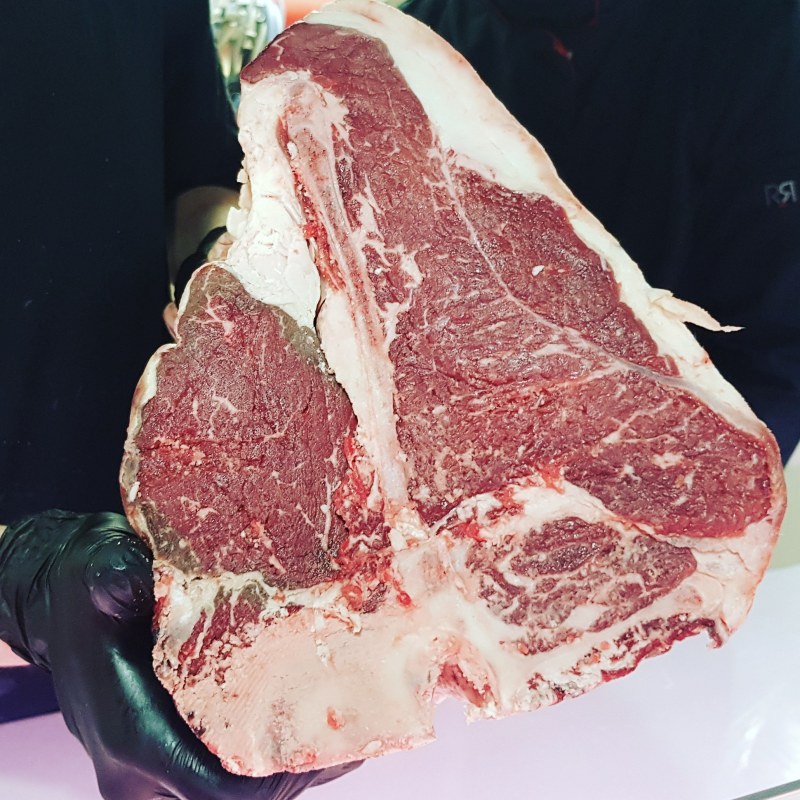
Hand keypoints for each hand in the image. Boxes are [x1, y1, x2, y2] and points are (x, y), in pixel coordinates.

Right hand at [0, 510, 358, 798]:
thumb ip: (112, 579)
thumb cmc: (86, 588)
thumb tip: (124, 580)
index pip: (210, 789)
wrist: (61, 602)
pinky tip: (315, 724)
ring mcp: (153, 771)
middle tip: (349, 728)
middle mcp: (140, 771)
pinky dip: (275, 759)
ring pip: (234, 794)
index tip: (325, 739)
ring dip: (292, 768)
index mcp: (131, 734)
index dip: (274, 777)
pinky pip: (227, 776)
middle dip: (295, 773)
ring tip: (348, 726)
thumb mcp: (99, 569)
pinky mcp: (168, 756)